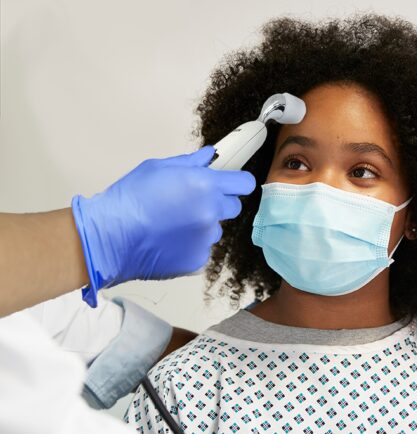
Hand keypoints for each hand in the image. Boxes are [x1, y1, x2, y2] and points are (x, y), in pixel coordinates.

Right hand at [71, 146, 254, 306]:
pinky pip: (202, 248)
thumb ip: (190, 162)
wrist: (109, 237)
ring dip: (202, 225)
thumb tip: (209, 156)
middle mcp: (211, 211)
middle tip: (192, 203)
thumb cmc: (129, 200)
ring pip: (215, 229)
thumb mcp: (157, 168)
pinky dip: (191, 245)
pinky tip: (169, 240)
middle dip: (218, 203)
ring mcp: (206, 238)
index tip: (231, 184)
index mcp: (204, 185)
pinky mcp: (198, 259)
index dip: (237, 183)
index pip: (244, 184)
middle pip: (233, 207)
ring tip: (173, 224)